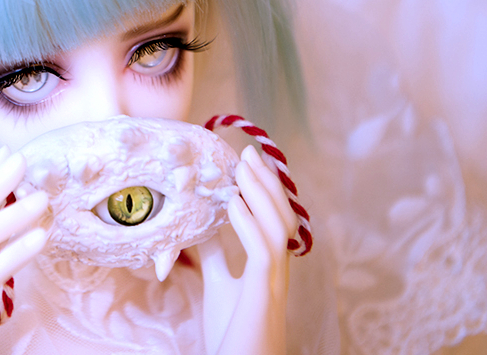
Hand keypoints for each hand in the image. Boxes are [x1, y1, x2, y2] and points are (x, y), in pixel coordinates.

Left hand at [197, 145, 297, 354]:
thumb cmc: (232, 335)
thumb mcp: (218, 285)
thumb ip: (214, 256)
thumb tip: (202, 224)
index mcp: (269, 269)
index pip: (275, 220)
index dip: (265, 189)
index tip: (248, 161)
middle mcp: (277, 273)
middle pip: (284, 218)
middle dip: (268, 183)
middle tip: (248, 152)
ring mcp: (274, 285)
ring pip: (280, 229)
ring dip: (262, 194)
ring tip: (242, 168)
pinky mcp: (263, 297)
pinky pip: (263, 252)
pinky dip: (249, 222)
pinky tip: (233, 202)